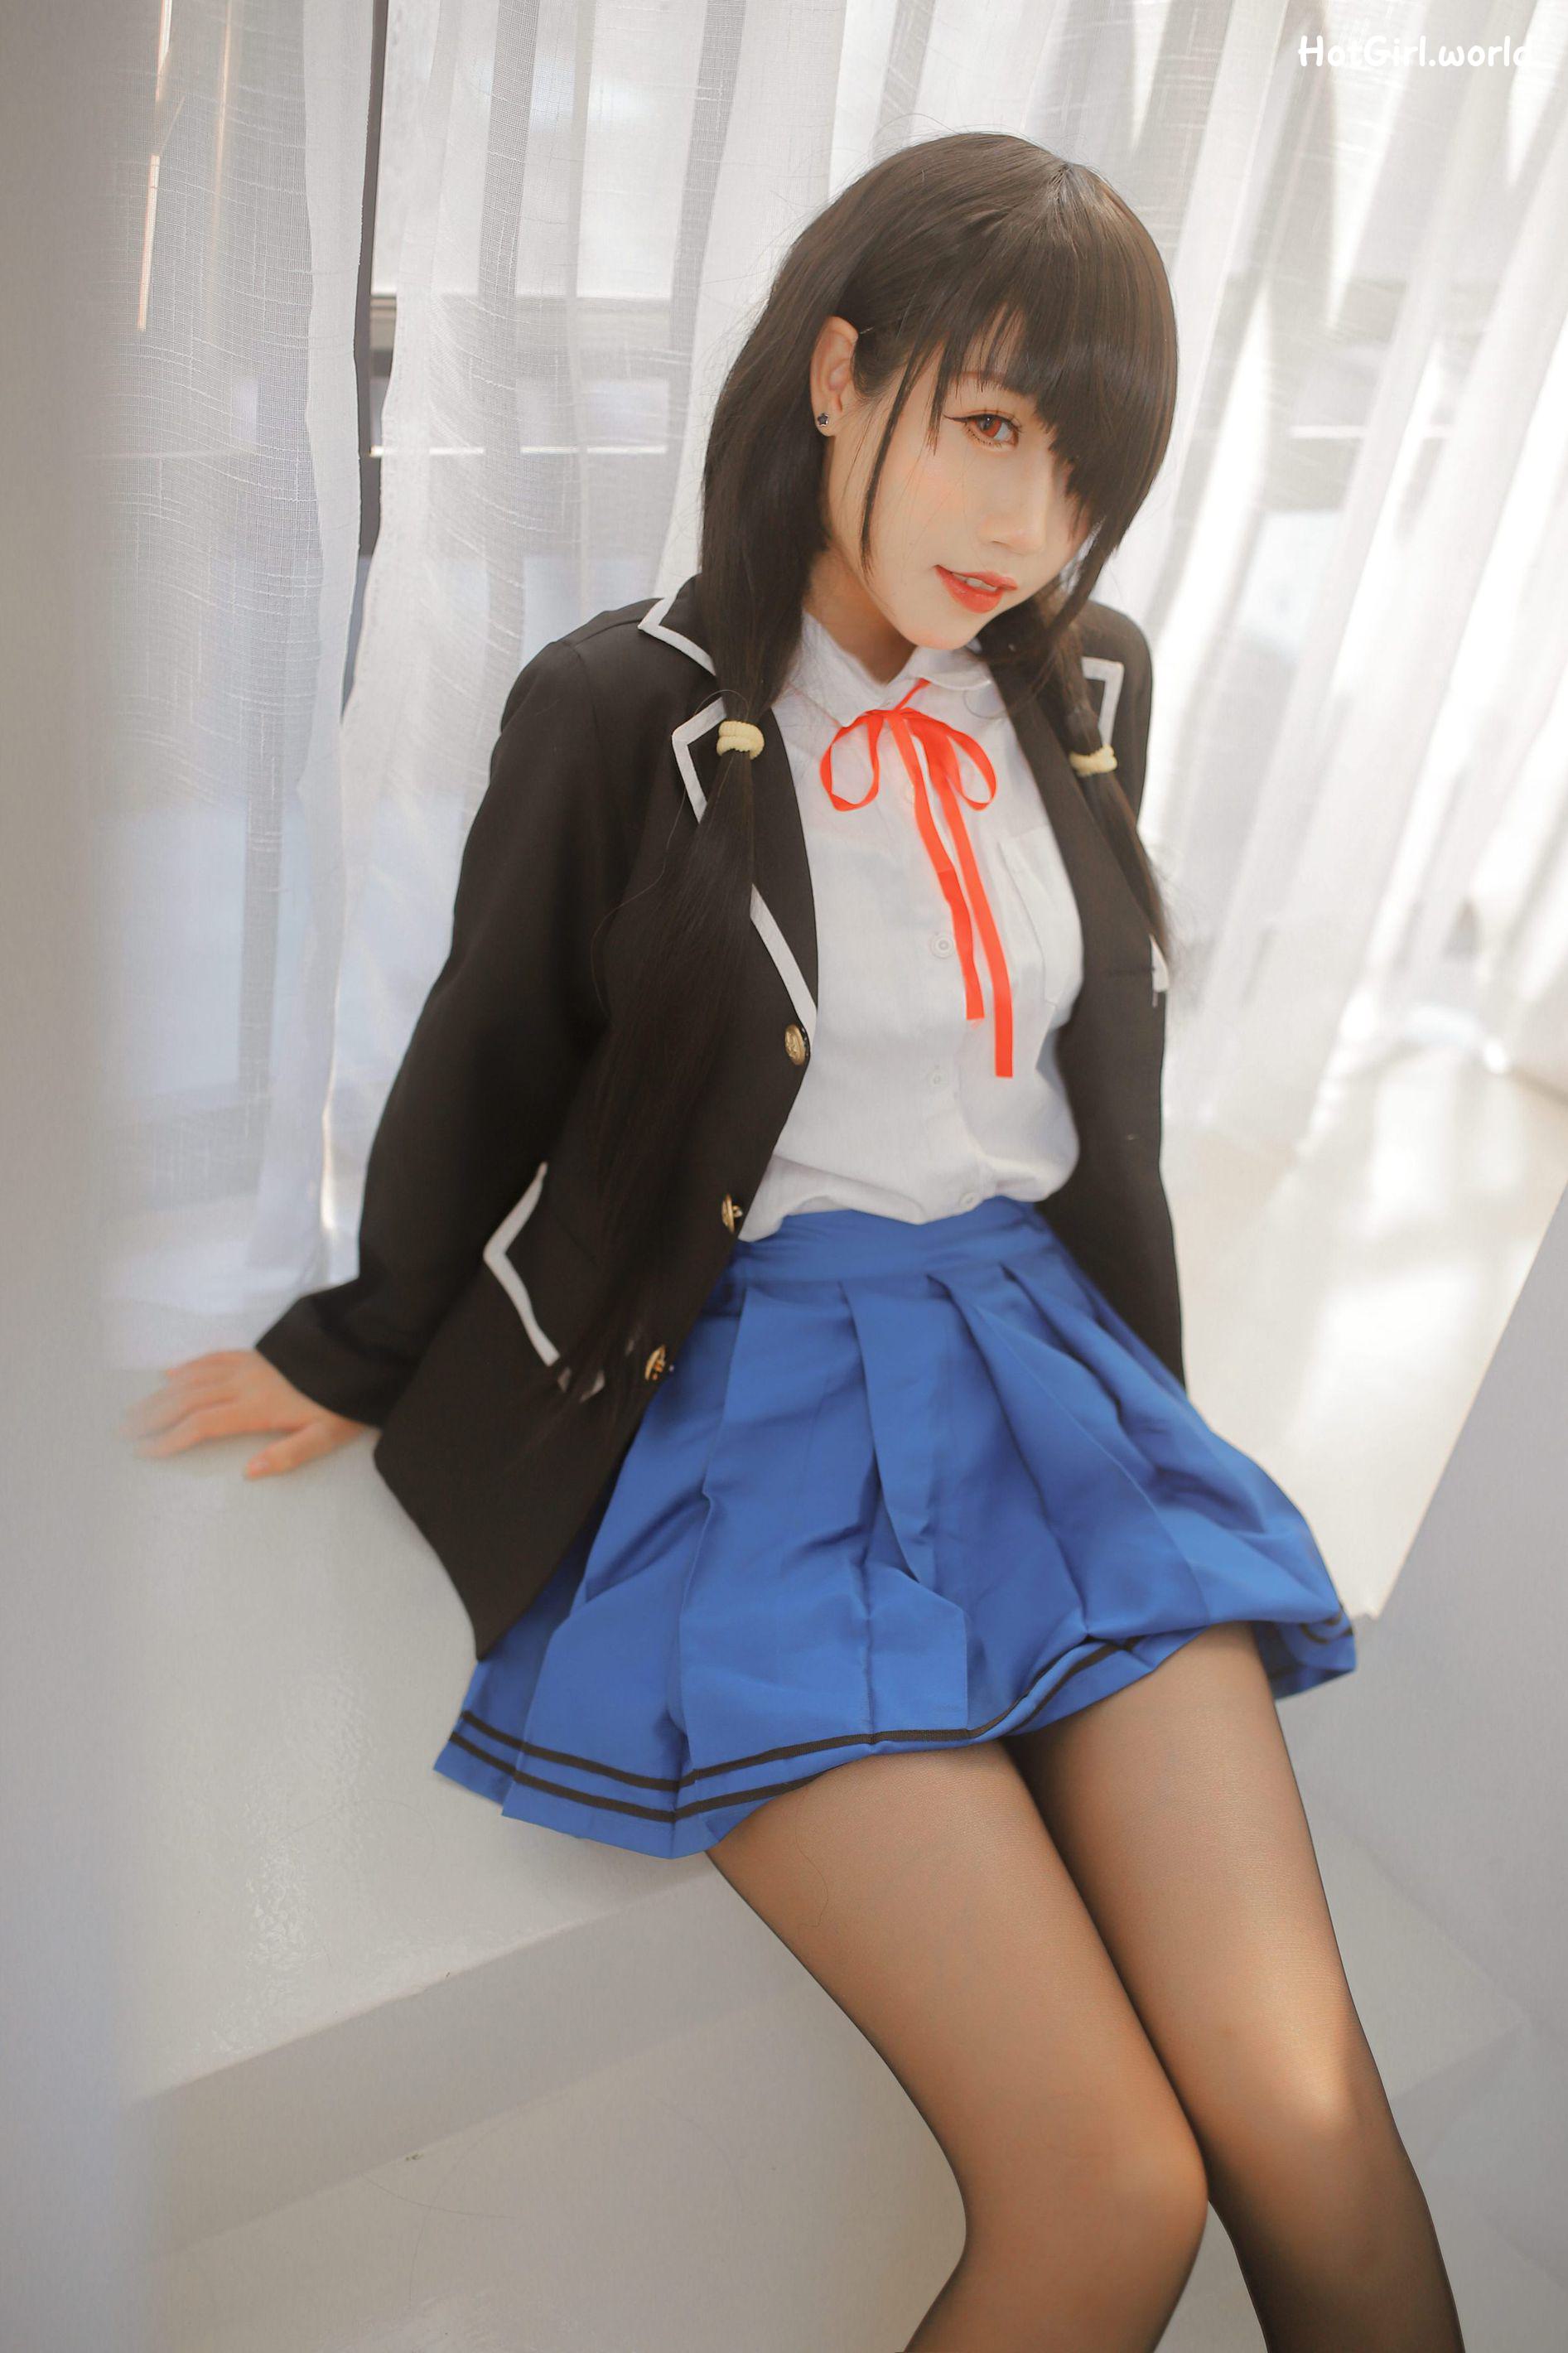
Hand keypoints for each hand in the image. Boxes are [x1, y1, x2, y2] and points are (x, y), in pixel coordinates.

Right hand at [120, 1349, 369, 1477]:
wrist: (364, 1355)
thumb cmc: (346, 1401)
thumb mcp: (326, 1436)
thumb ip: (287, 1455)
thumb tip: (247, 1472)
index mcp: (258, 1407)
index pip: (203, 1424)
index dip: (171, 1438)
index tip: (145, 1451)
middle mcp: (246, 1382)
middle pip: (188, 1399)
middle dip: (153, 1415)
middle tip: (123, 1430)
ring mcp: (250, 1364)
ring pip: (195, 1377)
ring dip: (162, 1393)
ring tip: (136, 1408)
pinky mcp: (258, 1352)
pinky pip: (214, 1357)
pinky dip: (189, 1366)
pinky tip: (172, 1373)